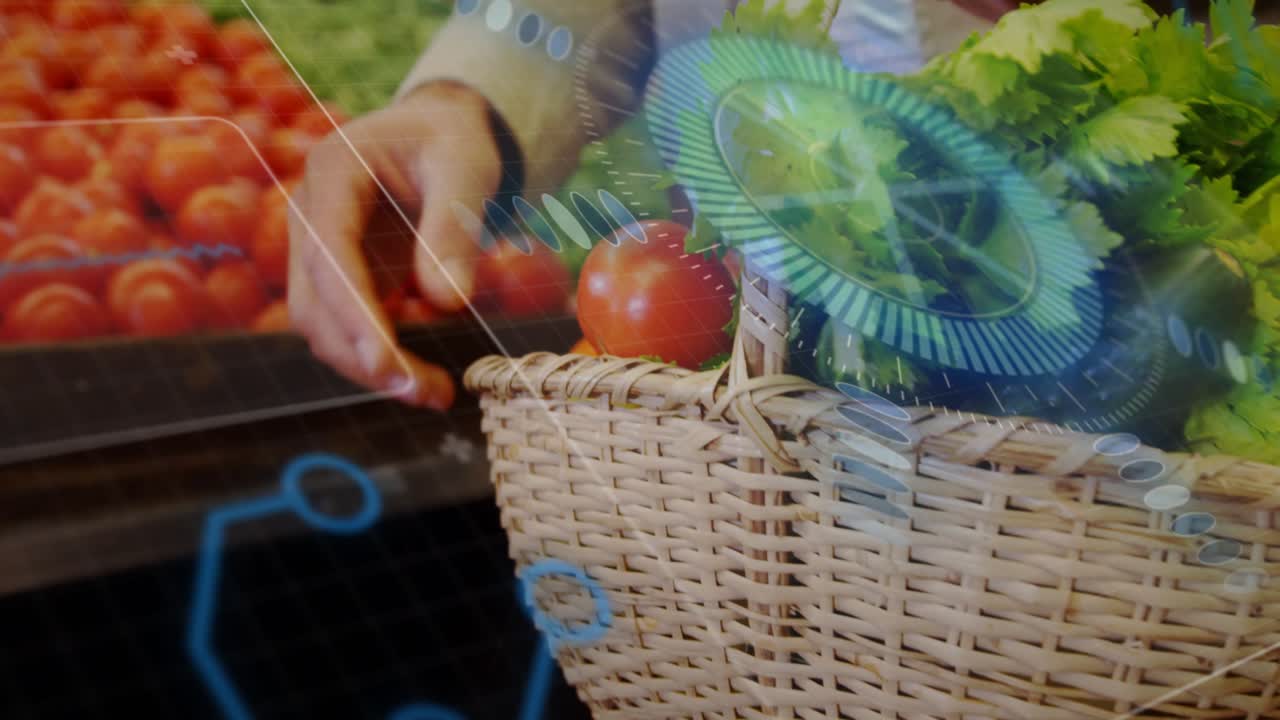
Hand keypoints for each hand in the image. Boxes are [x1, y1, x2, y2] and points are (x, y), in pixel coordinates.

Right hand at [287, 82, 502, 408]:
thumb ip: (453, 228)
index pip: (329, 252)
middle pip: (314, 302)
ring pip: (322, 326)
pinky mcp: (339, 277)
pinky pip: (346, 329)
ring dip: (369, 368)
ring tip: (433, 394)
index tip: (386, 361)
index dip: (353, 312)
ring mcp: (317, 249)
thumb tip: (446, 301)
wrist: (439, 134)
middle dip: (362, 355)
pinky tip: (424, 381)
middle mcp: (309, 213)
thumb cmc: (453, 141)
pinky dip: (380, 359)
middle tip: (423, 392)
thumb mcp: (466, 167)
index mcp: (332, 171)